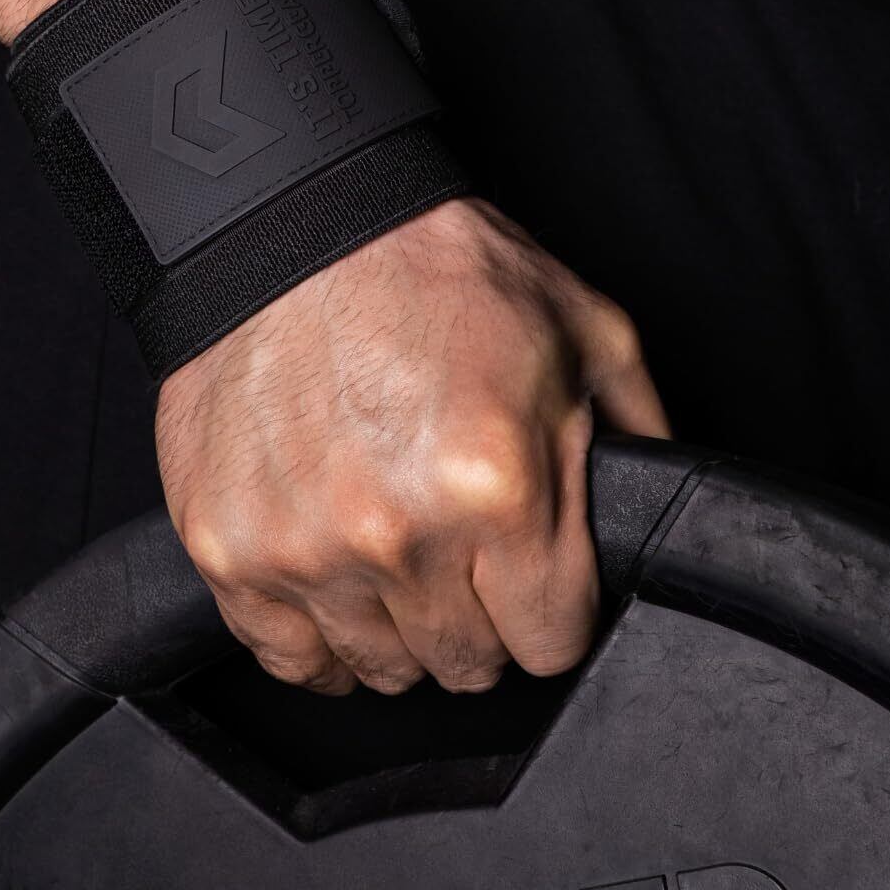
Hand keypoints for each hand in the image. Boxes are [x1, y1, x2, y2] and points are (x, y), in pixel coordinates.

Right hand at [155, 197, 668, 695]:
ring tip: (401, 556)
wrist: (294, 220)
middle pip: (468, 664)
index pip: (551, 641)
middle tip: (469, 554)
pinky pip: (286, 658)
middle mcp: (397, 536)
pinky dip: (318, 640)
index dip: (555, 609)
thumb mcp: (582, 330)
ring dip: (402, 628)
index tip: (538, 578)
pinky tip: (338, 591)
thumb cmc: (433, 267)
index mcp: (496, 488)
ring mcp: (302, 551)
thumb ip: (640, 435)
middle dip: (484, 619)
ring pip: (382, 669)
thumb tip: (662, 517)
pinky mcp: (227, 549)